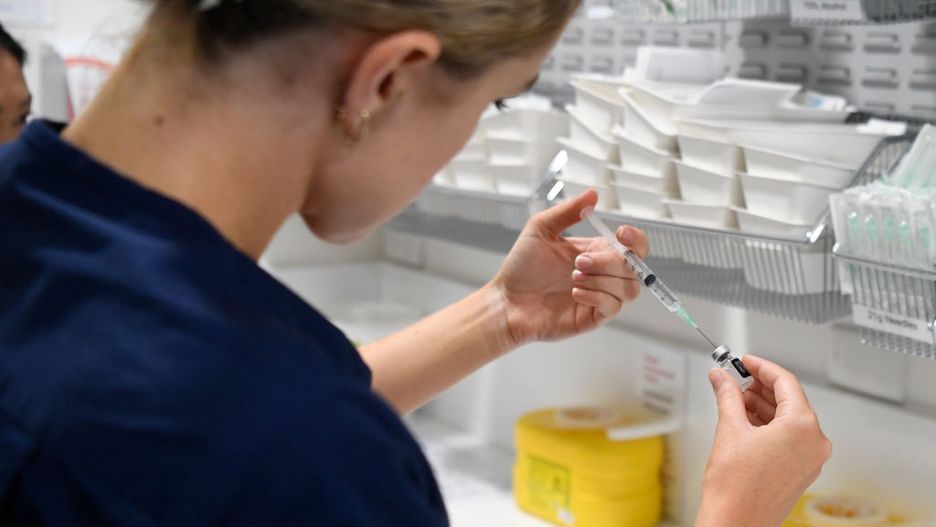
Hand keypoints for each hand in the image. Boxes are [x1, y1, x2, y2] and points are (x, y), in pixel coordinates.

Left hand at [488, 190, 647, 346]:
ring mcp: (600, 297)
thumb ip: (567, 212)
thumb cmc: (522, 267)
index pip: (633, 246)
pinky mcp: (593, 318)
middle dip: (608, 262)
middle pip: (632, 268)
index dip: (635, 240)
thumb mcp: (541, 229)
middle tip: (578, 262)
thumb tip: (593, 194)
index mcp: (597, 252)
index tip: (621, 234)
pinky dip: (597, 297)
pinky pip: (612, 308)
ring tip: (573, 277)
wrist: (507, 300)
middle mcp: (603, 275)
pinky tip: (575, 293)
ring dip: (603, 281)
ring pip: (628, 289)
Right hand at [696, 355, 831, 526]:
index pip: (785, 382)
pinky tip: (745, 420)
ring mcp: (810, 459)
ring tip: (735, 399)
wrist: (735, 522)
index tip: (745, 362)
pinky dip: (769, 425)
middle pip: (790, 400)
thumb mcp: (729, 429)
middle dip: (760, 387)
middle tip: (736, 378)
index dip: (761, 367)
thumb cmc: (736, 488)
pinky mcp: (800, 471)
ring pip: (789, 419)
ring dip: (763, 406)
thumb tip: (722, 378)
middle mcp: (814, 443)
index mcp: (803, 428)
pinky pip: (789, 438)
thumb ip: (727, 396)